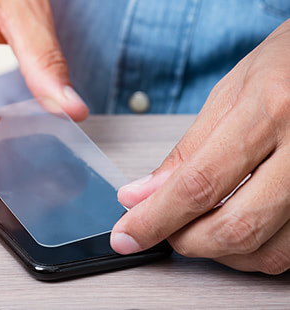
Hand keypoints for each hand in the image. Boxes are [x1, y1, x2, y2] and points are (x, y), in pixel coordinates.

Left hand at [112, 19, 289, 274]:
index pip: (199, 184)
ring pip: (266, 251)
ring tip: (196, 225)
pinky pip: (289, 251)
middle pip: (235, 227)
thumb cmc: (287, 67)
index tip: (128, 234)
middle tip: (161, 230)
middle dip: (185, 240)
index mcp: (272, 110)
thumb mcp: (229, 94)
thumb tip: (142, 195)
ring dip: (218, 251)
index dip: (155, 218)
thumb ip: (186, 151)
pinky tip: (232, 229)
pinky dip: (251, 251)